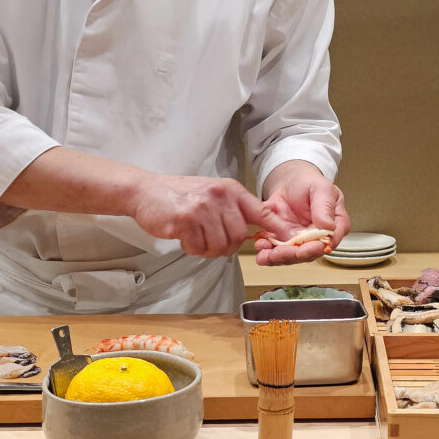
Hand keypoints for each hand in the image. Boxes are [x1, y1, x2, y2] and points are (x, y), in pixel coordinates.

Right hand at [130, 174, 289, 257]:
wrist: (146, 190)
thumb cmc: (181, 195)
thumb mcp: (214, 194)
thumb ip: (234, 209)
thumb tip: (254, 231)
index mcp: (230, 190)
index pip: (261, 211)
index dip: (278, 229)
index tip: (292, 240)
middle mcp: (220, 197)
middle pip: (239, 235)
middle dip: (227, 245)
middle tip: (210, 240)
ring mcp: (203, 208)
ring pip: (220, 245)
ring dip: (208, 249)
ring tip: (196, 237)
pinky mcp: (185, 220)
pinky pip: (199, 247)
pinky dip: (193, 248)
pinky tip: (184, 236)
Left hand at [254, 161, 350, 265]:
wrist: (290, 181)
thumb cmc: (309, 182)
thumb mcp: (321, 188)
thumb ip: (325, 206)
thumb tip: (328, 227)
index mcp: (334, 224)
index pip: (329, 242)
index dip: (315, 249)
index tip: (303, 250)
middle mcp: (318, 236)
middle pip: (308, 253)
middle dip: (291, 255)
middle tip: (278, 253)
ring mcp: (300, 240)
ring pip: (290, 255)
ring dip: (276, 257)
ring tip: (265, 253)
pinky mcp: (283, 239)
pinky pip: (275, 249)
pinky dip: (267, 250)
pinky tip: (260, 246)